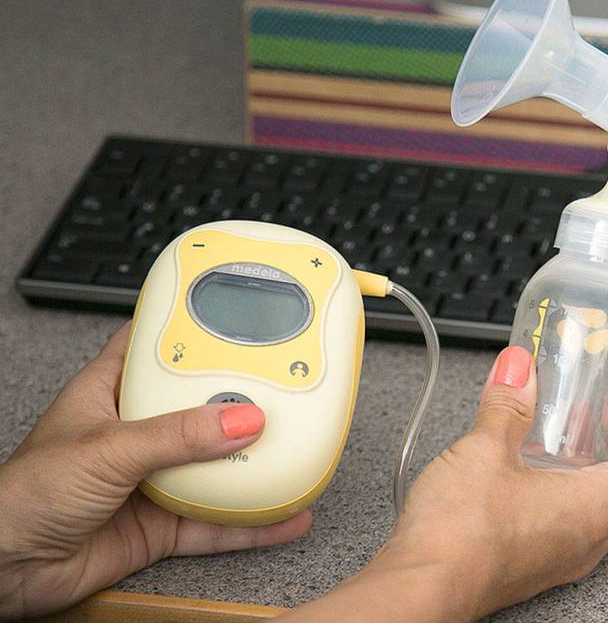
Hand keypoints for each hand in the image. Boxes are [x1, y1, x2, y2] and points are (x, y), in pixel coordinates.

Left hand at [0, 325, 311, 619]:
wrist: (5, 571)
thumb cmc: (23, 497)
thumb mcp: (106, 449)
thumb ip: (177, 435)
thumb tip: (240, 419)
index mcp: (111, 394)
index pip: (156, 348)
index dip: (193, 331)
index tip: (235, 319)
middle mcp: (135, 433)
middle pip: (199, 407)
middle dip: (241, 401)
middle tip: (284, 388)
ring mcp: (151, 480)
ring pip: (215, 466)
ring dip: (253, 463)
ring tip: (296, 449)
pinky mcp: (161, 524)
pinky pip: (217, 521)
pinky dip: (252, 522)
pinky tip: (283, 516)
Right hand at [288, 346, 607, 621]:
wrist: (423, 589)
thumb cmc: (459, 534)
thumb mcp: (484, 450)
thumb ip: (508, 404)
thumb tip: (519, 366)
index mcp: (593, 507)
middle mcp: (589, 539)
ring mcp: (566, 556)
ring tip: (584, 431)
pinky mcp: (540, 565)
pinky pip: (581, 525)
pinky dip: (581, 490)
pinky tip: (546, 468)